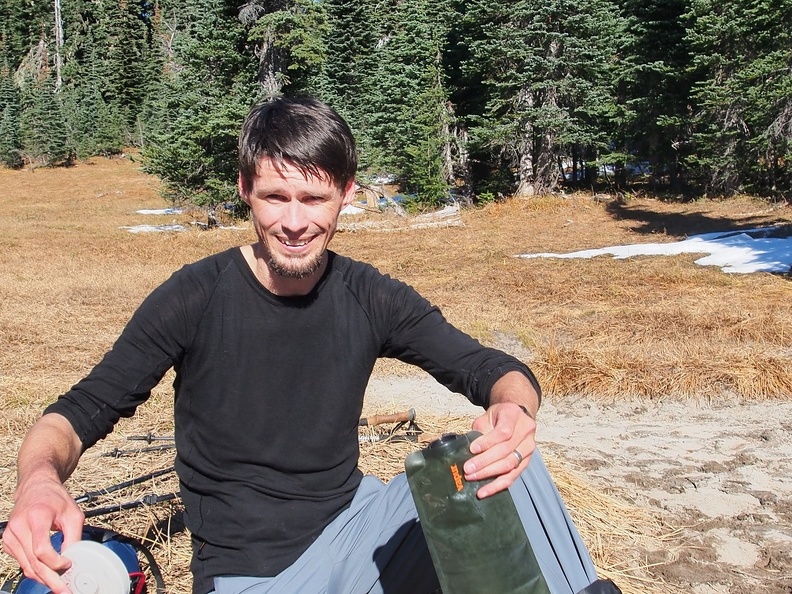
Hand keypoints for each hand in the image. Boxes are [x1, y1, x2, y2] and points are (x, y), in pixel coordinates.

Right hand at [2, 476, 83, 593]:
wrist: (36, 487)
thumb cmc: (55, 499)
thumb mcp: (73, 513)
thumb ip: (74, 536)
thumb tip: (74, 559)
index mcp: (36, 517)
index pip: (41, 549)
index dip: (56, 562)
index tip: (69, 564)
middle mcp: (19, 527)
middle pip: (33, 562)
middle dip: (51, 579)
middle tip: (65, 590)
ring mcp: (10, 536)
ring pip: (26, 566)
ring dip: (43, 579)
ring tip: (59, 586)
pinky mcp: (8, 542)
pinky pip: (22, 563)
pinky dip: (35, 570)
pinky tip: (48, 574)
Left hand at [463, 402, 536, 498]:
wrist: (515, 416)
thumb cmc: (498, 416)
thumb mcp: (487, 416)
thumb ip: (480, 430)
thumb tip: (467, 450)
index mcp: (514, 415)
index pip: (503, 432)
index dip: (487, 442)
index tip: (472, 449)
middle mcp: (525, 431)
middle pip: (506, 451)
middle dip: (484, 462)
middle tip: (467, 469)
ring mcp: (529, 448)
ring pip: (510, 465)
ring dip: (489, 474)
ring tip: (472, 478)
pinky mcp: (526, 462)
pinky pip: (512, 477)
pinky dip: (497, 486)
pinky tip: (484, 491)